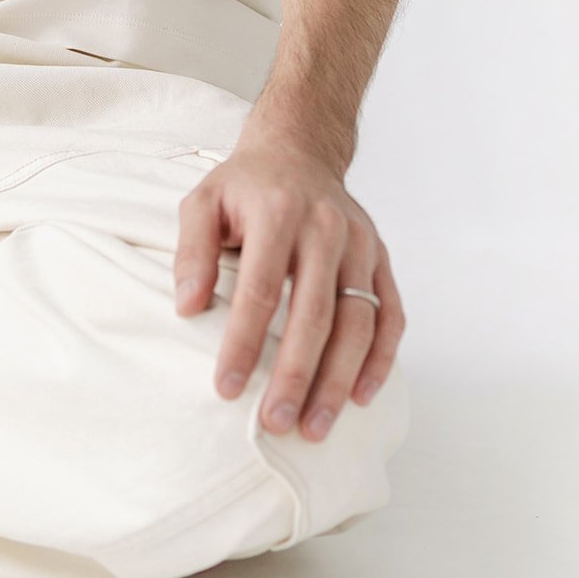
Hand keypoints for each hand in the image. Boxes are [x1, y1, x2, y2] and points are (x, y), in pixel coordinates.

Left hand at [174, 129, 404, 441]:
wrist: (299, 150)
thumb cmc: (245, 186)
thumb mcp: (203, 202)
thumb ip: (192, 251)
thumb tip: (187, 307)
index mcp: (279, 214)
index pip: (262, 290)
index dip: (245, 343)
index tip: (227, 388)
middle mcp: (327, 229)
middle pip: (315, 315)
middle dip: (296, 376)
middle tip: (276, 423)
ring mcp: (361, 245)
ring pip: (359, 323)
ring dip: (339, 380)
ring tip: (315, 427)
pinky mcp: (381, 259)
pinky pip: (391, 315)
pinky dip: (381, 360)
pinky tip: (360, 396)